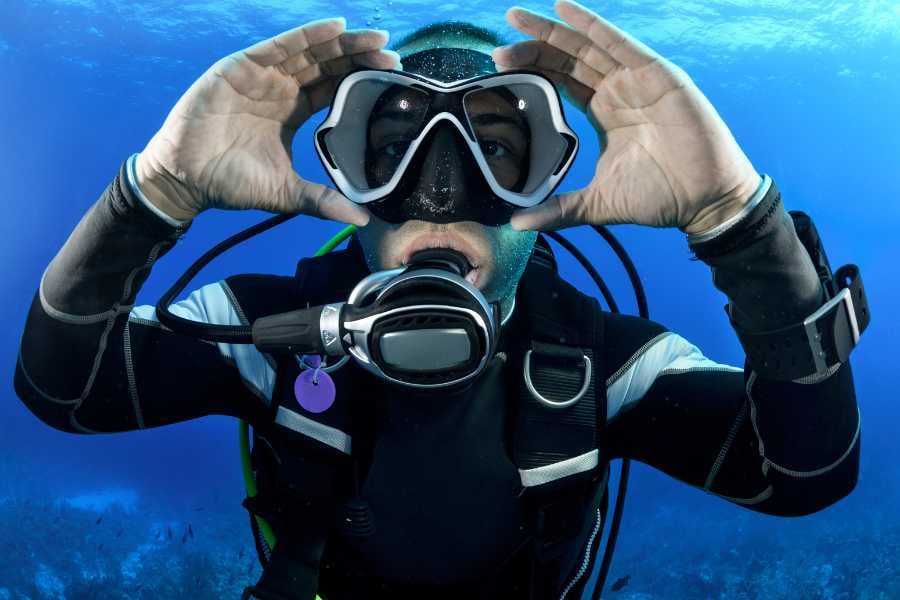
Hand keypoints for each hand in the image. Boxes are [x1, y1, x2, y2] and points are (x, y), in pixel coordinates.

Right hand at [136, 18, 400, 224]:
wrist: (186, 178)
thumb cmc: (232, 183)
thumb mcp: (288, 193)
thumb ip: (323, 201)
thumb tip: (362, 220)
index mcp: (293, 112)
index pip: (334, 89)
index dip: (360, 81)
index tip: (392, 79)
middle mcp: (281, 89)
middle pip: (327, 66)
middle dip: (360, 58)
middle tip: (393, 55)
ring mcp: (261, 76)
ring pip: (309, 52)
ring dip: (342, 43)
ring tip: (376, 38)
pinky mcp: (241, 67)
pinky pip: (280, 45)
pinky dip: (307, 35)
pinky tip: (335, 27)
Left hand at [492, 0, 760, 233]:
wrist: (704, 200)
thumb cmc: (659, 197)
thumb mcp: (596, 203)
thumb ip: (557, 211)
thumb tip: (517, 224)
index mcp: (604, 112)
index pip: (561, 82)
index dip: (532, 72)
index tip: (499, 68)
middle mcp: (618, 90)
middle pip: (568, 60)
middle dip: (533, 49)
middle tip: (498, 47)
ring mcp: (637, 80)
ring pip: (587, 46)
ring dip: (553, 31)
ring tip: (517, 18)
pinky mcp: (657, 75)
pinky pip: (620, 43)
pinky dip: (592, 25)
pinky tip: (564, 8)